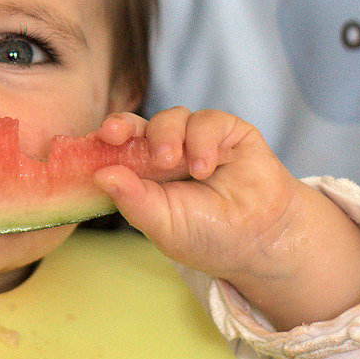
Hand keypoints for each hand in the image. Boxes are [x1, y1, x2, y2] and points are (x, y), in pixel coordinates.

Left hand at [94, 107, 359, 329]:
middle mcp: (167, 151)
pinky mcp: (228, 133)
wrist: (260, 241)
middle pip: (140, 124)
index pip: (118, 147)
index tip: (99, 137)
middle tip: (117, 135)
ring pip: (172, 117)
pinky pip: (208, 120)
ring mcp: (197, 140)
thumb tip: (100, 174)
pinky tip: (204, 167)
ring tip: (173, 163)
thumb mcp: (162, 224)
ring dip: (166, 135)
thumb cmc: (207, 236)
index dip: (106, 138)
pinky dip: (202, 140)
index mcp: (144, 173)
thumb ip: (133, 200)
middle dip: (125, 125)